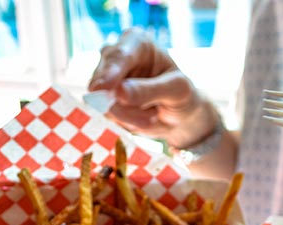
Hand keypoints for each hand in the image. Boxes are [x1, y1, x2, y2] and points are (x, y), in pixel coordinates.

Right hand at [88, 27, 218, 149]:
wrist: (177, 113)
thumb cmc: (180, 93)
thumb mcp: (177, 90)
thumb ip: (150, 90)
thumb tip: (119, 93)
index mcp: (136, 42)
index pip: (119, 55)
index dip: (110, 72)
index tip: (103, 88)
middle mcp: (114, 56)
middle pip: (103, 80)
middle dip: (123, 105)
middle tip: (150, 120)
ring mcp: (104, 79)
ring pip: (102, 103)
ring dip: (129, 117)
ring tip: (153, 117)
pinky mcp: (101, 101)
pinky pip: (106, 117)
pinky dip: (126, 124)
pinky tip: (143, 119)